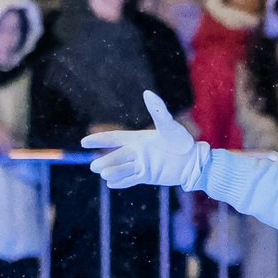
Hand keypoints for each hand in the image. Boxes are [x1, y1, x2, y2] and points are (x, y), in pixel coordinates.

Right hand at [81, 90, 204, 189]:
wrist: (193, 161)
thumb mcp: (169, 126)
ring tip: (103, 175)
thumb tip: (148, 93)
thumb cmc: (182, 141)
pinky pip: (131, 179)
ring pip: (122, 169)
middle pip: (117, 156)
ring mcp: (142, 165)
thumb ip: (158, 111)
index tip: (84, 142)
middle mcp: (138, 152)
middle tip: (94, 167)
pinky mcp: (148, 176)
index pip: (115, 138)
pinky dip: (121, 182)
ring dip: (112, 172)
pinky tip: (110, 184)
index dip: (100, 139)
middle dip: (105, 161)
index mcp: (139, 139)